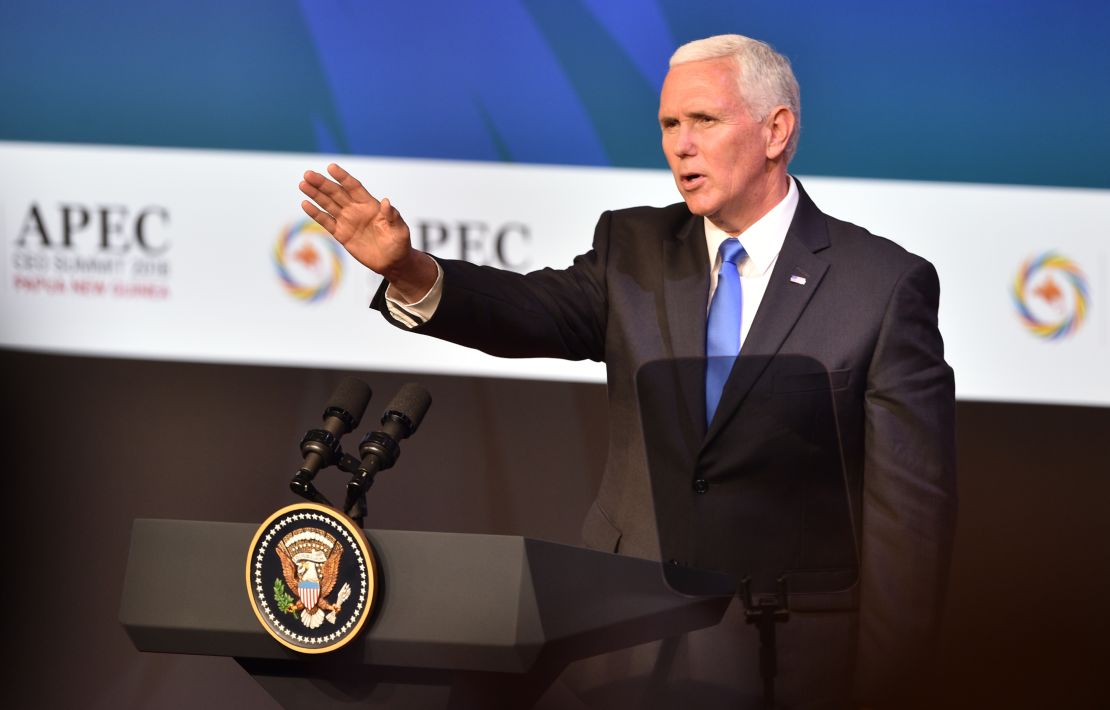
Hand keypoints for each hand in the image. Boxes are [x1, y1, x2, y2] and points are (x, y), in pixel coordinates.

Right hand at [299, 163, 435, 299]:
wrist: (393, 263)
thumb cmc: (399, 244)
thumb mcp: (400, 230)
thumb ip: (392, 216)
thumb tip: (387, 201)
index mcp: (370, 205)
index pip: (353, 187)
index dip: (342, 177)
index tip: (331, 167)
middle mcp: (356, 210)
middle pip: (337, 193)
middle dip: (323, 183)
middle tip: (308, 174)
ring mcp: (348, 221)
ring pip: (328, 204)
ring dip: (315, 194)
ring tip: (302, 184)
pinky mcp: (341, 234)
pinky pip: (326, 222)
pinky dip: (316, 213)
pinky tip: (305, 204)